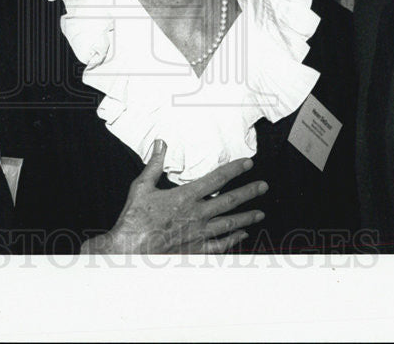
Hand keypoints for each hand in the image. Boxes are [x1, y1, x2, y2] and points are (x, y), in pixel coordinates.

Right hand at [80, 139, 267, 253]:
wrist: (130, 250)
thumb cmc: (134, 219)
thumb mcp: (141, 187)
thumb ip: (154, 165)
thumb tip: (161, 143)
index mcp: (185, 197)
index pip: (216, 179)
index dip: (234, 169)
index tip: (248, 164)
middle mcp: (197, 215)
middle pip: (229, 201)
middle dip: (248, 192)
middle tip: (263, 186)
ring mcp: (198, 234)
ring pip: (229, 224)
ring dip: (246, 217)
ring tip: (260, 213)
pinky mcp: (195, 249)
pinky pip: (219, 245)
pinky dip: (233, 239)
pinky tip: (242, 236)